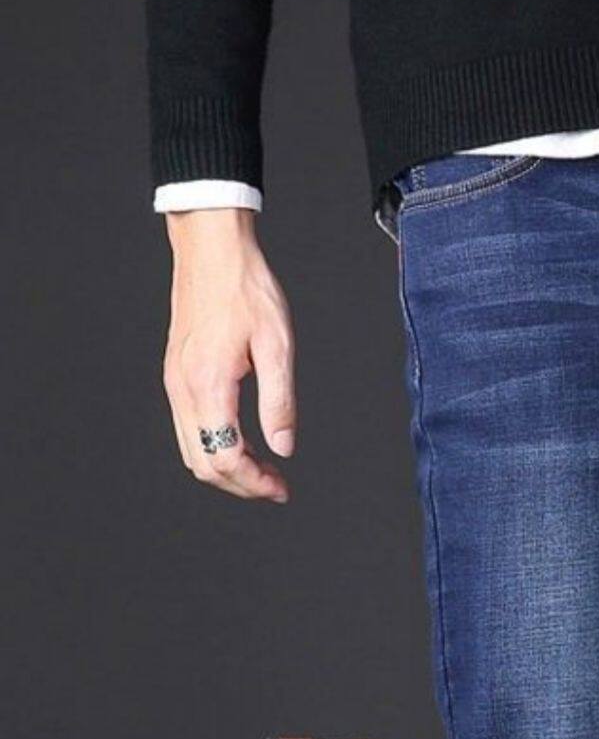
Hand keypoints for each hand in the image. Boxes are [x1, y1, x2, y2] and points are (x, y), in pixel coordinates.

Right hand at [163, 209, 295, 501]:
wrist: (212, 249)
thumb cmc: (246, 289)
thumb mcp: (277, 345)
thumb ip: (279, 402)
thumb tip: (284, 447)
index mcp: (208, 385)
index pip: (225, 458)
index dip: (254, 483)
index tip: (282, 488)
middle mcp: (183, 389)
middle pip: (203, 464)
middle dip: (241, 484)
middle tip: (276, 486)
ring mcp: (175, 382)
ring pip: (192, 451)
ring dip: (226, 468)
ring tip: (263, 469)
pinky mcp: (175, 374)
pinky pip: (188, 429)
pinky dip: (213, 447)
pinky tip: (242, 442)